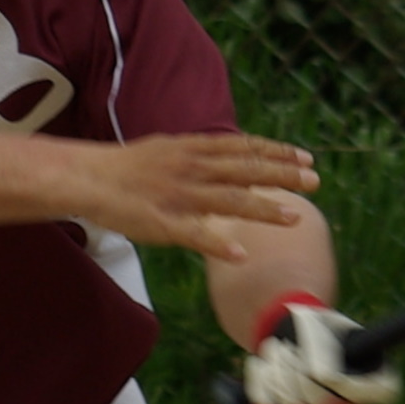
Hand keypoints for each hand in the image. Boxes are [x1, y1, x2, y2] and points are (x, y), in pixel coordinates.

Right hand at [66, 134, 317, 260]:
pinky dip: (219, 246)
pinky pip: (195, 236)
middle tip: (315, 181)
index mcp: (194, 149)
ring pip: (229, 201)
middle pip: (246, 171)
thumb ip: (202, 153)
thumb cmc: (129, 167)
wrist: (88, 178)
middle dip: (283, 175)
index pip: (244, 148)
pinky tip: (242, 256)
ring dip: (264, 209)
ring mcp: (180, 196)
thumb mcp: (170, 148)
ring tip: (294, 217)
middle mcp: (192, 169)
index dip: (277, 152)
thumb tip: (231, 155)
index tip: (306, 157)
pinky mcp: (164, 224)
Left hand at [240, 295, 399, 403]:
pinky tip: (259, 364)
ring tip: (273, 348)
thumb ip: (323, 344)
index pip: (375, 392)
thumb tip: (320, 375)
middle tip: (284, 347)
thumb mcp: (323, 325)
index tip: (320, 363)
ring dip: (278, 375)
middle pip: (327, 403)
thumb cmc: (317, 328)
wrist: (294, 339)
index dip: (345, 381)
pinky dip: (261, 386)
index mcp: (376, 379)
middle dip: (297, 371)